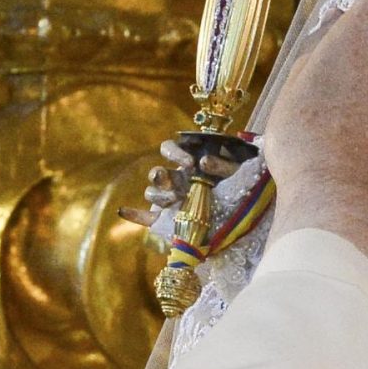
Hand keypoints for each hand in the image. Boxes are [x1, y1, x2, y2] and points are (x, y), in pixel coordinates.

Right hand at [120, 139, 249, 227]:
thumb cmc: (239, 186)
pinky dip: (134, 214)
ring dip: (159, 195)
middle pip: (157, 173)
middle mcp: (174, 178)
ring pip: (152, 192)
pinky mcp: (166, 220)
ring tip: (174, 201)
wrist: (244, 214)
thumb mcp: (237, 173)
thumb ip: (223, 165)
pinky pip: (146, 217)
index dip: (175, 153)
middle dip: (161, 176)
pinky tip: (123, 210)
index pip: (168, 148)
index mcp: (186, 162)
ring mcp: (169, 199)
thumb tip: (204, 161)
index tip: (190, 163)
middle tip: (170, 180)